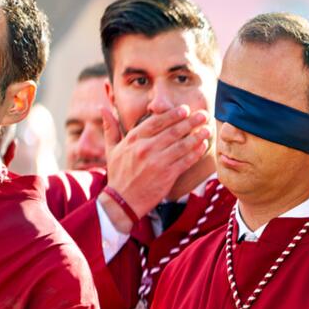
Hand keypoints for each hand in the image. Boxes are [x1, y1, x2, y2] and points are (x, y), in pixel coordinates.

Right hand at [99, 105, 210, 231]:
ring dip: (197, 136)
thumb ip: (110, 128)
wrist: (123, 201)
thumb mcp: (111, 149)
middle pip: (173, 131)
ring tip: (207, 128)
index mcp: (133, 139)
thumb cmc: (119, 174)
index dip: (173, 114)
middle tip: (203, 115)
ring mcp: (157, 162)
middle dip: (191, 121)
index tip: (185, 109)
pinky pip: (186, 160)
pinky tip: (203, 146)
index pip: (157, 121)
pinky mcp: (167, 175)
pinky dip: (196, 152)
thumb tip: (102, 108)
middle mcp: (146, 148)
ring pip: (182, 145)